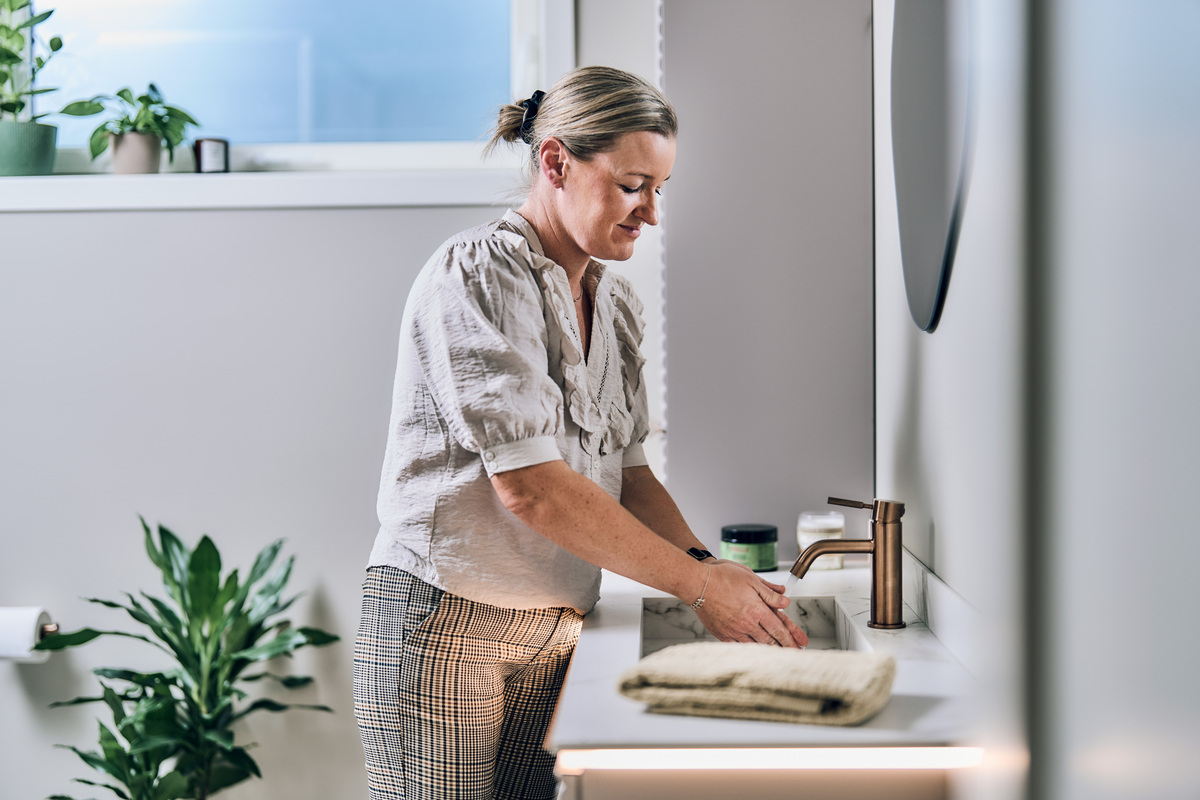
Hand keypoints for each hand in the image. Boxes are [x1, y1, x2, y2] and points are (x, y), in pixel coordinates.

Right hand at [693, 562, 808, 647]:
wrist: (696, 583)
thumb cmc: (721, 577)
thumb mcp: (751, 578)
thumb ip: (769, 593)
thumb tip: (785, 601)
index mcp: (756, 610)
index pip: (779, 628)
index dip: (792, 638)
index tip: (800, 644)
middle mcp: (746, 624)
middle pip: (770, 641)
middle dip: (785, 648)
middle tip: (794, 654)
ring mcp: (733, 631)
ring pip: (756, 647)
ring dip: (769, 652)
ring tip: (779, 655)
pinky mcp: (721, 633)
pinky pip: (739, 646)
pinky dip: (749, 650)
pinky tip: (754, 652)